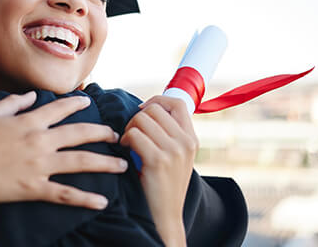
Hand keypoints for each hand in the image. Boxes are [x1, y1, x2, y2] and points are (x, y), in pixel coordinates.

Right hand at [0, 92, 127, 209]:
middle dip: (101, 133)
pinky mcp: (33, 188)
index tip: (89, 103)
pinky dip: (85, 198)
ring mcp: (38, 165)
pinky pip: (64, 194)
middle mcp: (39, 140)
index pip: (60, 109)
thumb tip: (31, 95)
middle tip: (116, 135)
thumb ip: (14, 102)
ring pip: (80, 162)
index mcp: (29, 121)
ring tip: (122, 165)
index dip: (77, 104)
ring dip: (104, 163)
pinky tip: (102, 201)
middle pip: (79, 133)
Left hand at [120, 96, 198, 245]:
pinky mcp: (158, 160)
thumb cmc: (163, 184)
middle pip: (155, 109)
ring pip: (141, 119)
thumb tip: (146, 108)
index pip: (177, 103)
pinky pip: (134, 134)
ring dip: (129, 129)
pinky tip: (125, 150)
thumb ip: (169, 134)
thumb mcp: (176, 156)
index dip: (157, 101)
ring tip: (128, 143)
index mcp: (192, 139)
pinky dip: (125, 139)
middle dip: (137, 117)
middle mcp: (186, 142)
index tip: (143, 111)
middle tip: (132, 134)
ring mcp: (174, 151)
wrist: (165, 216)